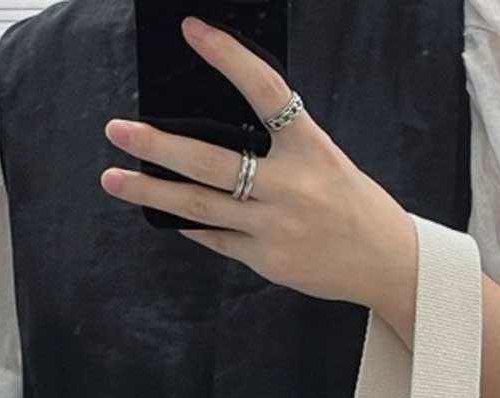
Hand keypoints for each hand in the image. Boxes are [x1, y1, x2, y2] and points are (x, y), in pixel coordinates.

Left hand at [100, 16, 416, 327]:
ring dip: (151, 191)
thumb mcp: (327, 161)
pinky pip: (215, 239)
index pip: (266, 92)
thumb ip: (282, 147)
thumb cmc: (356, 207)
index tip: (193, 32)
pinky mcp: (266, 259)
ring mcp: (273, 227)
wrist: (385, 262)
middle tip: (118, 129)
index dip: (228, 58)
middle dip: (157, 144)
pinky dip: (189, 225)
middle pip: (210, 161)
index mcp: (311, 150)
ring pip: (198, 206)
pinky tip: (166, 214)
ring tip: (114, 179)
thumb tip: (222, 135)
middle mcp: (289, 187)